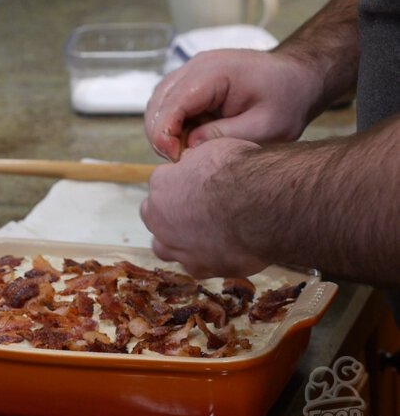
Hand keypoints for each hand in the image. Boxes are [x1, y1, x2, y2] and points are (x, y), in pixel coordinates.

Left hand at [139, 137, 268, 278]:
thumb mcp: (213, 148)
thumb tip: (193, 159)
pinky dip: (206, 260)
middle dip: (169, 214)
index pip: (161, 184)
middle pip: (154, 217)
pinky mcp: (201, 268)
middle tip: (195, 210)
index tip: (197, 185)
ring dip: (178, 242)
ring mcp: (178, 247)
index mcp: (161, 185)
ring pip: (165, 248)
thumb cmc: (241, 170)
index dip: (180, 184)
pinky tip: (223, 252)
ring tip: (203, 236)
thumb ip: (197, 158)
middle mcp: (160, 219)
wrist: (262, 204)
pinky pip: (197, 267)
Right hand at [145, 49, 320, 161]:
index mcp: (214, 73)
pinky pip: (169, 103)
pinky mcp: (192, 80)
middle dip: (160, 135)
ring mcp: (192, 71)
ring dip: (164, 129)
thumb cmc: (287, 99)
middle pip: (158, 103)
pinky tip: (189, 137)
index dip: (164, 134)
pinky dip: (172, 123)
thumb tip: (190, 146)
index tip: (175, 159)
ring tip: (184, 150)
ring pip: (158, 103)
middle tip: (179, 160)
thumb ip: (227, 136)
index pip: (172, 104)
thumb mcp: (266, 126)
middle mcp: (196, 66)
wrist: (298, 78)